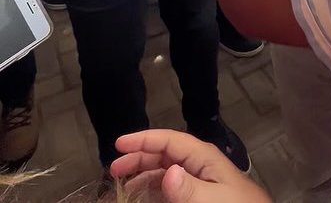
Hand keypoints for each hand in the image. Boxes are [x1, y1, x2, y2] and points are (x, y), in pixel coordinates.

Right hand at [111, 129, 270, 202]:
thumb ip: (188, 188)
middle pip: (165, 152)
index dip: (144, 139)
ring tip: (124, 184)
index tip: (118, 143)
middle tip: (113, 168)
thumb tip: (167, 172)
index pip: (170, 140)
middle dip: (140, 156)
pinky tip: (144, 195)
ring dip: (145, 173)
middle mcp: (200, 163)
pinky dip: (155, 187)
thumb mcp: (212, 199)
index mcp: (204, 156)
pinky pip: (172, 185)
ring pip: (166, 169)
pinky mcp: (199, 194)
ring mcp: (199, 178)